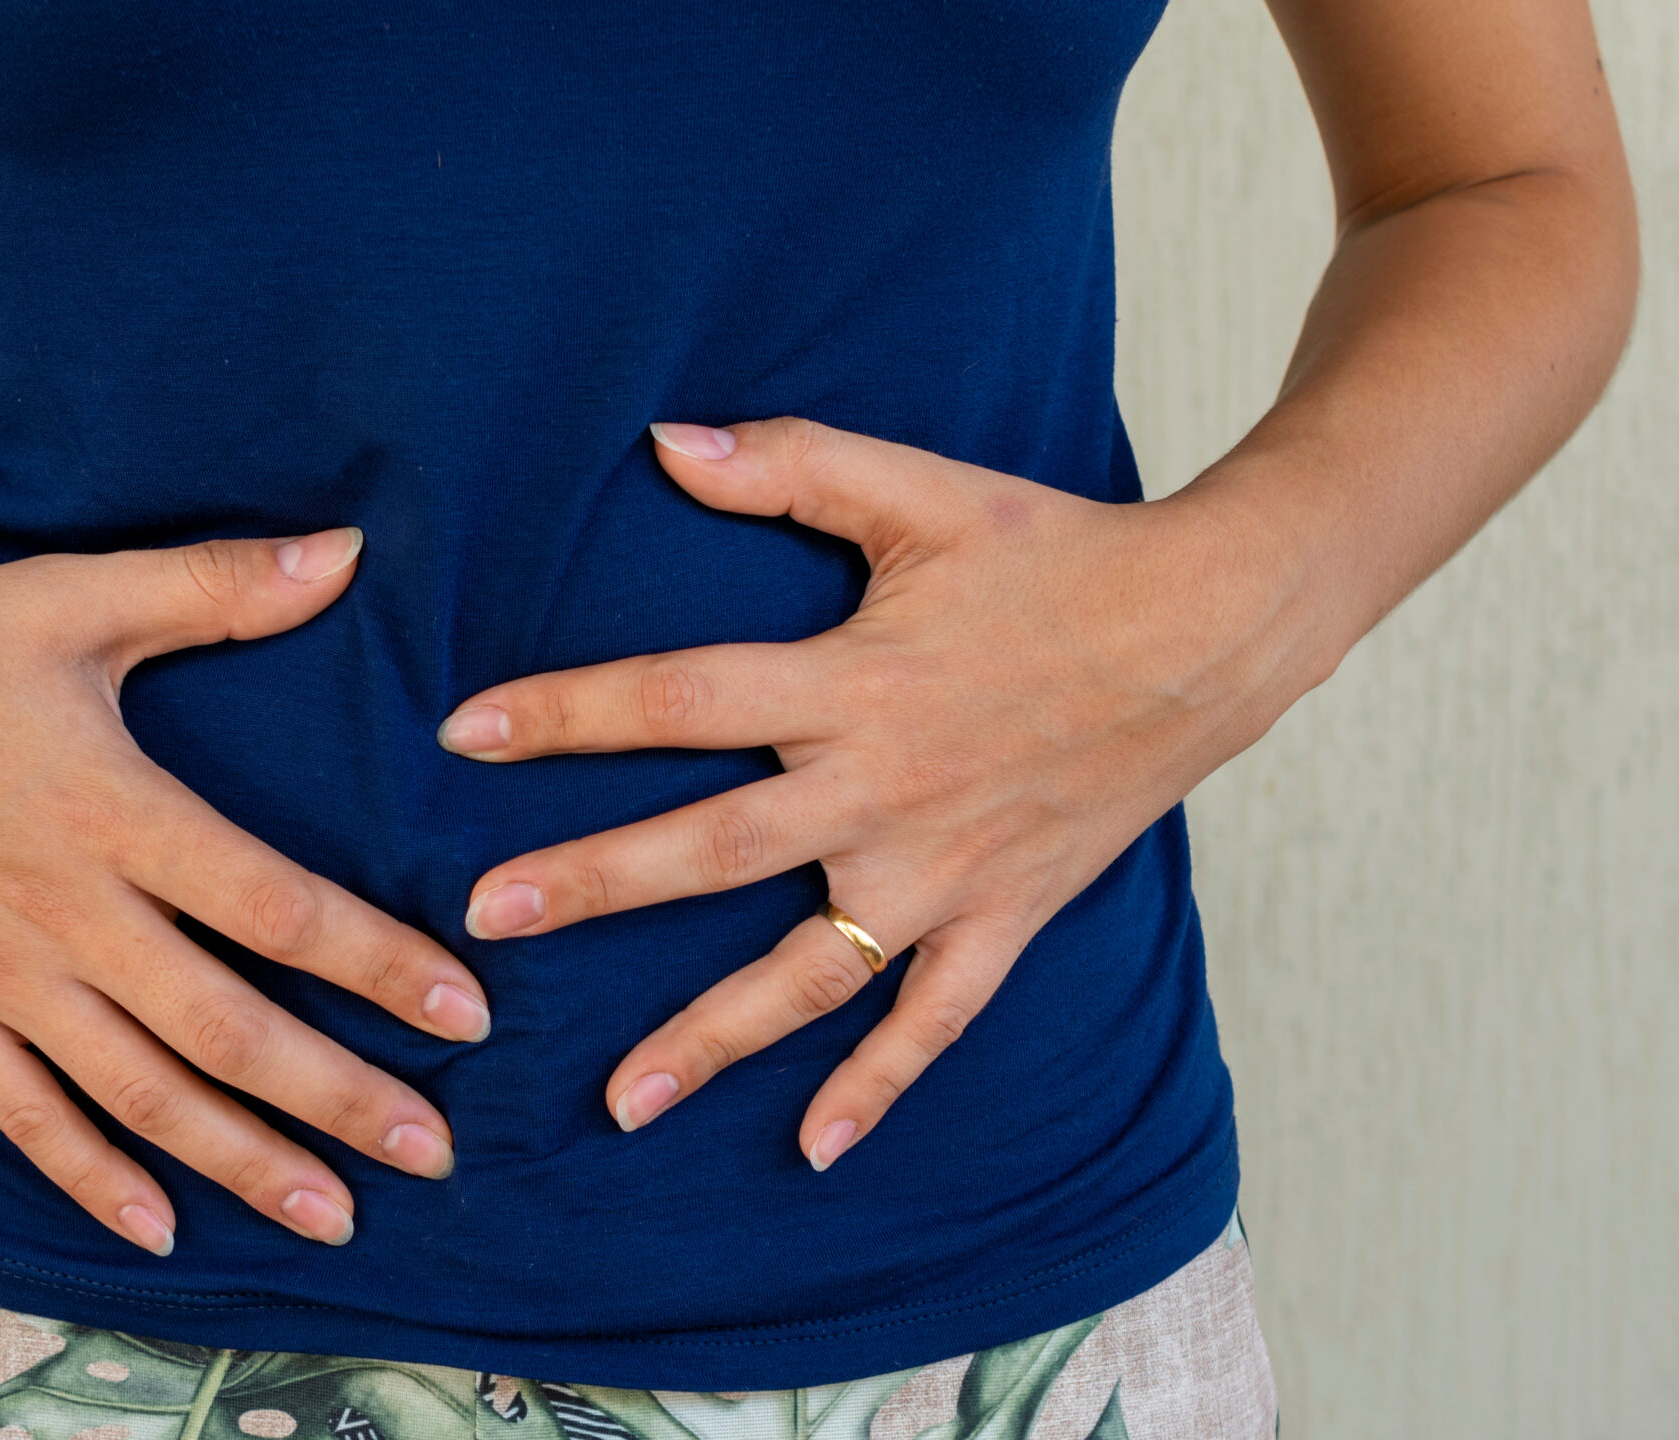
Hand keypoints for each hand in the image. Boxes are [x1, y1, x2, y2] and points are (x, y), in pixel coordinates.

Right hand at [0, 529, 491, 1251]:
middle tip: (436, 1153)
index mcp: (112, 811)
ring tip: (333, 1214)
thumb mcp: (70, 598)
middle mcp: (64, 913)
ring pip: (140, 1094)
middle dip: (339, 1097)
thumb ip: (214, 586)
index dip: (380, 965)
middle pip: (227, 1029)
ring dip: (242, 1160)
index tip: (468, 1014)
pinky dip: (90, 1179)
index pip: (275, 907)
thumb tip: (346, 552)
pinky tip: (158, 1230)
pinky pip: (24, 1116)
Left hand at [437, 419, 1325, 1170]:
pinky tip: (816, 1148)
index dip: (568, 713)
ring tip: (618, 1100)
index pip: (681, 698)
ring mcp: (945, 870)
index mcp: (853, 682)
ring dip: (712, 1038)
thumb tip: (664, 441)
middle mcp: (886, 791)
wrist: (1212, 628)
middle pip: (713, 849)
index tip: (465, 734)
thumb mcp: (923, 492)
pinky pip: (934, 1022)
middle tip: (485, 923)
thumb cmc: (1057, 552)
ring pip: (809, 973)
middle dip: (594, 882)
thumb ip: (793, 465)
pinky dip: (879, 1087)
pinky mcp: (1004, 916)